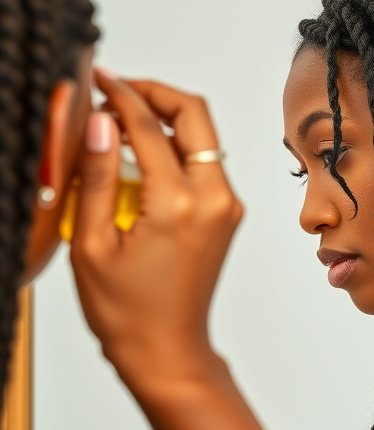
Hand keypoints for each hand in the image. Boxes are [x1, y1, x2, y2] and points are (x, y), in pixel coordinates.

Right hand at [70, 72, 242, 385]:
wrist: (167, 351)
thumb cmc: (126, 311)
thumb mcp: (91, 243)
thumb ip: (96, 176)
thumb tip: (96, 120)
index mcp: (179, 204)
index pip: (148, 125)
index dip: (118, 93)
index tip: (97, 77)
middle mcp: (215, 198)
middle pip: (194, 113)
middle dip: (152, 93)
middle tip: (113, 90)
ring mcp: (226, 205)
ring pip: (201, 135)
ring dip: (162, 119)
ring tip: (115, 125)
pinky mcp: (225, 212)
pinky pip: (202, 161)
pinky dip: (172, 147)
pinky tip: (136, 157)